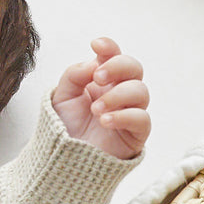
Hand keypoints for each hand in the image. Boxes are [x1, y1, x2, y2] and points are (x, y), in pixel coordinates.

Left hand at [51, 37, 149, 159]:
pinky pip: (142, 118)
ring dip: (117, 96)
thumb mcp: (62, 96)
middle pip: (134, 67)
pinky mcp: (137, 133)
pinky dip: (124, 116)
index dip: (109, 46)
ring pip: (140, 91)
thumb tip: (92, 63)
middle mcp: (119, 91)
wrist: (65, 158)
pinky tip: (105, 120)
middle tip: (97, 78)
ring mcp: (130, 110)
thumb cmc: (66, 125)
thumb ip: (74, 76)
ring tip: (95, 110)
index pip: (113, 55)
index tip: (96, 45)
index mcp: (102, 78)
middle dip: (117, 67)